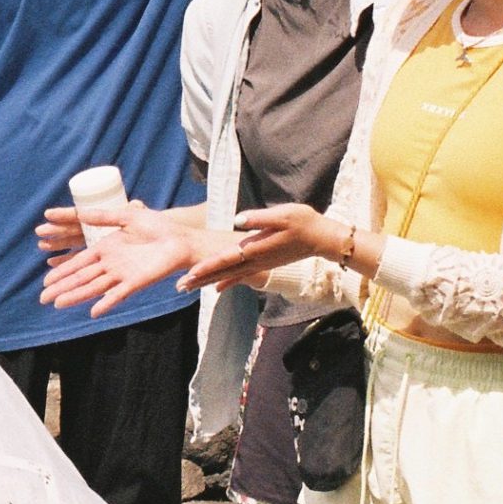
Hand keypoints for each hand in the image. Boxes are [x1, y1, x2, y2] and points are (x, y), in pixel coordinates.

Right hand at [37, 201, 206, 314]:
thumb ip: (102, 217)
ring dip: (76, 296)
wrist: (182, 239)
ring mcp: (122, 274)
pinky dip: (106, 303)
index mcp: (106, 249)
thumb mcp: (126, 216)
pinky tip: (93, 312)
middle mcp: (111, 264)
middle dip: (62, 287)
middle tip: (43, 298)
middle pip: (81, 277)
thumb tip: (78, 213)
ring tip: (57, 304)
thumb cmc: (158, 226)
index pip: (78, 262)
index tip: (46, 279)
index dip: (62, 271)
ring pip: (94, 287)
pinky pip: (118, 294)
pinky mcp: (136, 282)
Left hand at [181, 203, 345, 291]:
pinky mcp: (264, 263)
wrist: (322, 237)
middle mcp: (255, 260)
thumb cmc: (303, 222)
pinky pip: (241, 276)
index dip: (207, 265)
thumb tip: (237, 220)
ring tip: (189, 288)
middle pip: (223, 271)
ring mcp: (260, 264)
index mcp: (256, 248)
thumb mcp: (282, 214)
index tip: (190, 272)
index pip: (226, 258)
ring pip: (229, 275)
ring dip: (208, 282)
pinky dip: (228, 282)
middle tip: (180, 286)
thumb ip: (259, 218)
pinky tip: (216, 289)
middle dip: (201, 279)